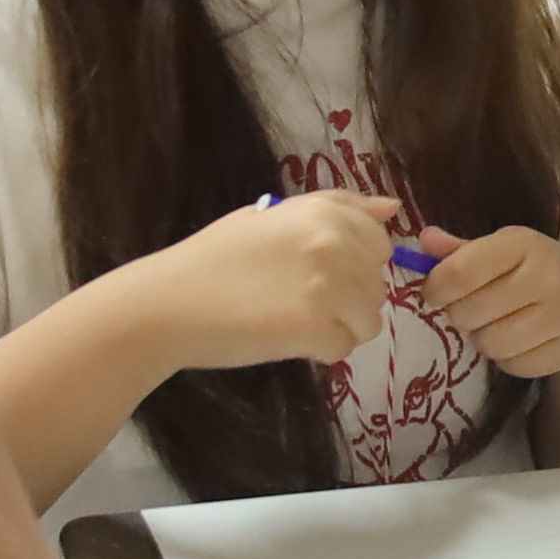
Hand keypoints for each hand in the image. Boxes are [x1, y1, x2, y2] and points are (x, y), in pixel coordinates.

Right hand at [126, 191, 399, 370]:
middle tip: (297, 301)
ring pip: (368, 321)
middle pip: (377, 286)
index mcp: (324, 213)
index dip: (354, 265)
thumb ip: (337, 208)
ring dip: (338, 328)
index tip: (316, 273)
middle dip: (348, 300)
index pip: (379, 245)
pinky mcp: (314, 328)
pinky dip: (319, 351)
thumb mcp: (272, 216)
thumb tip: (392, 207)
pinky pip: (344, 348)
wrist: (168, 303)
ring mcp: (327, 287)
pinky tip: (284, 339)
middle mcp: (334, 244)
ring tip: (291, 321)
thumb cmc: (214, 259)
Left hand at [415, 225, 559, 379]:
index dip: (436, 288)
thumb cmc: (540, 270)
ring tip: (498, 324)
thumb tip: (424, 242)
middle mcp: (546, 276)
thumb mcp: (505, 251)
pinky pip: (513, 365)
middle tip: (474, 309)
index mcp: (524, 244)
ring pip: (489, 343)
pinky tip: (521, 341)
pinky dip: (508, 358)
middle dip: (461, 315)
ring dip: (484, 338)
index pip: (460, 272)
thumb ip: (462, 251)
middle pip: (469, 313)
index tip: (434, 293)